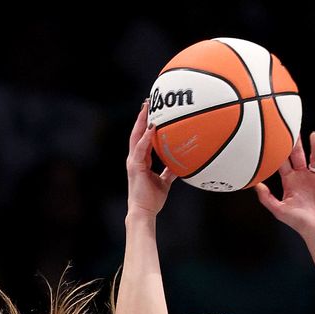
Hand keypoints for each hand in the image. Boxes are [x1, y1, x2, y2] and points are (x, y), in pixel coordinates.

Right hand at [127, 102, 174, 216]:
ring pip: (136, 136)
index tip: (153, 111)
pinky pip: (141, 148)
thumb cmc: (152, 200)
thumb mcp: (164, 182)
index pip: (143, 138)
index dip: (147, 124)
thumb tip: (180, 164)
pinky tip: (153, 126)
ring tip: (147, 107)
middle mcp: (135, 158)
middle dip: (142, 116)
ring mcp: (133, 161)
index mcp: (141, 160)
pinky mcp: (135, 166)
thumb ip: (170, 171)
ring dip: (142, 121)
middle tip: (149, 101)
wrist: (144, 212)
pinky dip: (146, 137)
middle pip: (137, 132)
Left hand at [255, 131, 314, 239]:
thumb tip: (257, 185)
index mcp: (290, 181)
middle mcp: (303, 176)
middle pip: (299, 155)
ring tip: (314, 135)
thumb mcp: (280, 211)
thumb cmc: (299, 223)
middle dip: (296, 143)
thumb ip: (267, 198)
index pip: (283, 162)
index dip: (279, 151)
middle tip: (292, 128)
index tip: (275, 138)